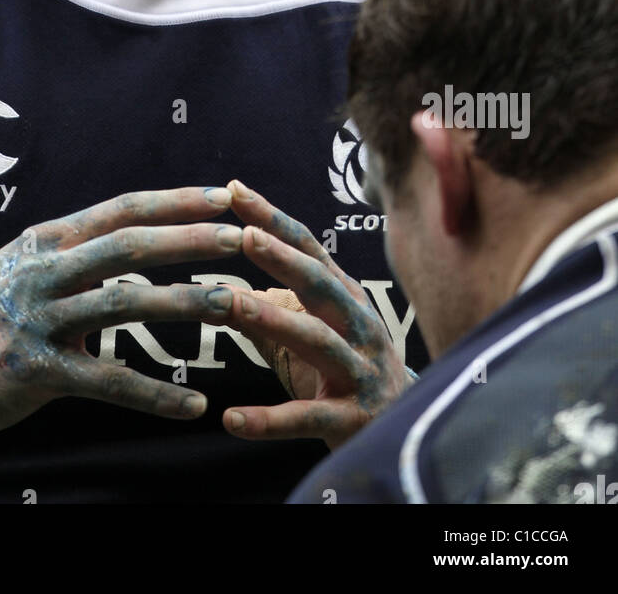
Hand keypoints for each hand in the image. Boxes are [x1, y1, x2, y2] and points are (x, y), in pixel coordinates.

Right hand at [0, 186, 241, 438]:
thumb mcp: (18, 268)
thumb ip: (69, 253)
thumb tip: (124, 238)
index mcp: (45, 240)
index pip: (122, 209)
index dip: (175, 201)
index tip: (224, 195)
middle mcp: (42, 271)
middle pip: (129, 246)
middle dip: (191, 239)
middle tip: (243, 238)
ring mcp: (37, 319)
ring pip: (126, 305)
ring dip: (186, 305)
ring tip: (236, 307)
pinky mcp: (33, 371)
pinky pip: (106, 382)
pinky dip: (154, 395)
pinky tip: (193, 406)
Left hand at [219, 180, 411, 446]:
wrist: (405, 432)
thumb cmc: (348, 370)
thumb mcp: (317, 328)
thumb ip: (275, 306)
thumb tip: (218, 283)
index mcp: (346, 297)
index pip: (308, 248)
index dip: (272, 219)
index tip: (234, 190)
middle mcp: (359, 325)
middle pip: (320, 284)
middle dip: (282, 258)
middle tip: (244, 235)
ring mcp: (359, 371)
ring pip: (317, 341)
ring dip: (274, 321)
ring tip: (232, 307)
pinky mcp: (353, 419)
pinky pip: (308, 418)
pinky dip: (269, 420)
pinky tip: (231, 420)